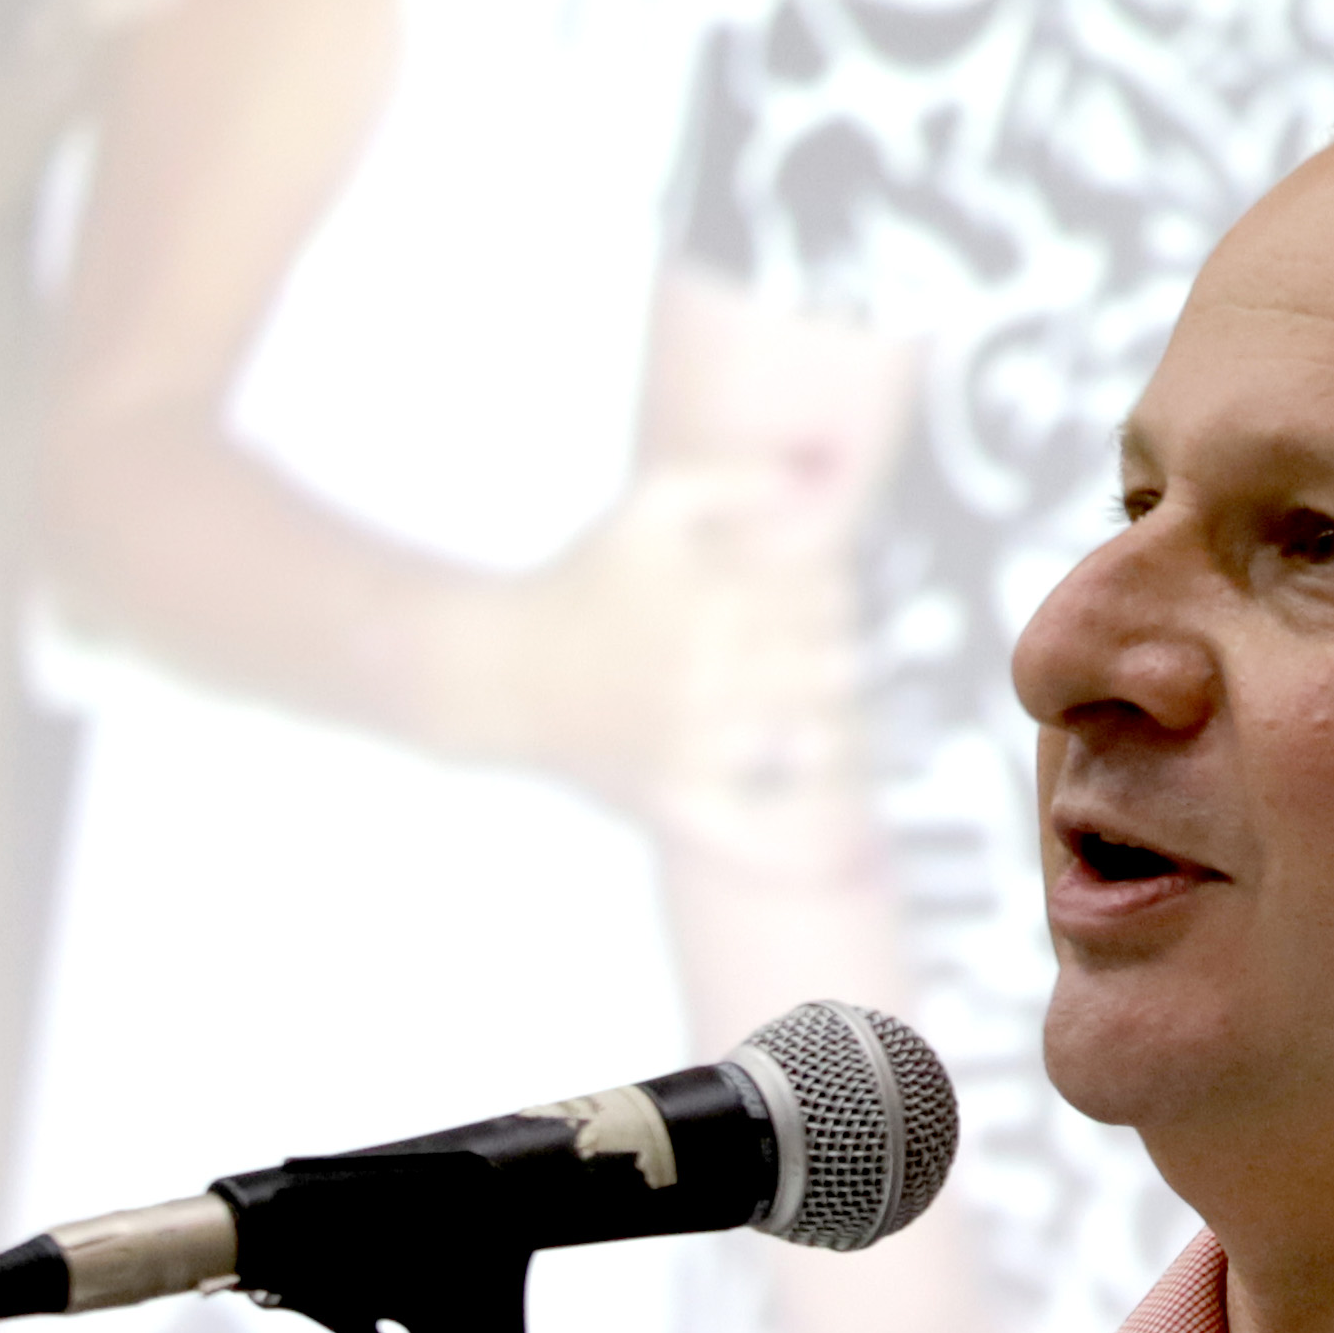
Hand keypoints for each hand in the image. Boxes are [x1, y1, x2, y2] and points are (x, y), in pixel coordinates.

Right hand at [484, 462, 876, 878]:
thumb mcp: (648, 505)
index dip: (834, 588)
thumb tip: (810, 482)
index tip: (812, 592)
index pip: (830, 594)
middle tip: (815, 649)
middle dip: (839, 650)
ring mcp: (697, 746)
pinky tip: (839, 853)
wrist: (494, 667)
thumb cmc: (577, 581)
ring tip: (807, 706)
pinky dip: (791, 851)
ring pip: (816, 741)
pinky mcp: (673, 800)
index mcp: (717, 602)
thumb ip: (733, 479)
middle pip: (838, 663)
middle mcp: (715, 677)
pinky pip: (745, 839)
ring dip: (831, 721)